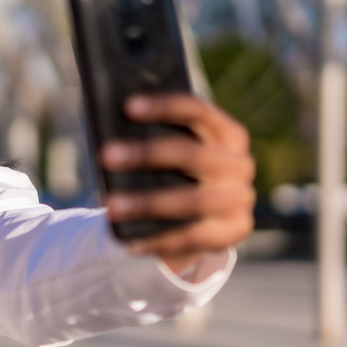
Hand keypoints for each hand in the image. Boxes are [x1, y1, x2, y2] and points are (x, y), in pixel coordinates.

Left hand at [100, 94, 254, 273]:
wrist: (208, 216)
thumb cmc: (179, 171)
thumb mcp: (174, 149)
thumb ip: (155, 137)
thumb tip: (112, 131)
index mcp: (228, 134)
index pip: (198, 111)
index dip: (165, 106)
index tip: (128, 106)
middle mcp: (239, 164)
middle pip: (194, 154)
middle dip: (148, 154)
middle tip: (106, 155)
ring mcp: (239, 200)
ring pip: (193, 201)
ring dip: (148, 203)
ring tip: (112, 205)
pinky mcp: (233, 232)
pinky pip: (192, 237)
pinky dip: (158, 239)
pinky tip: (128, 240)